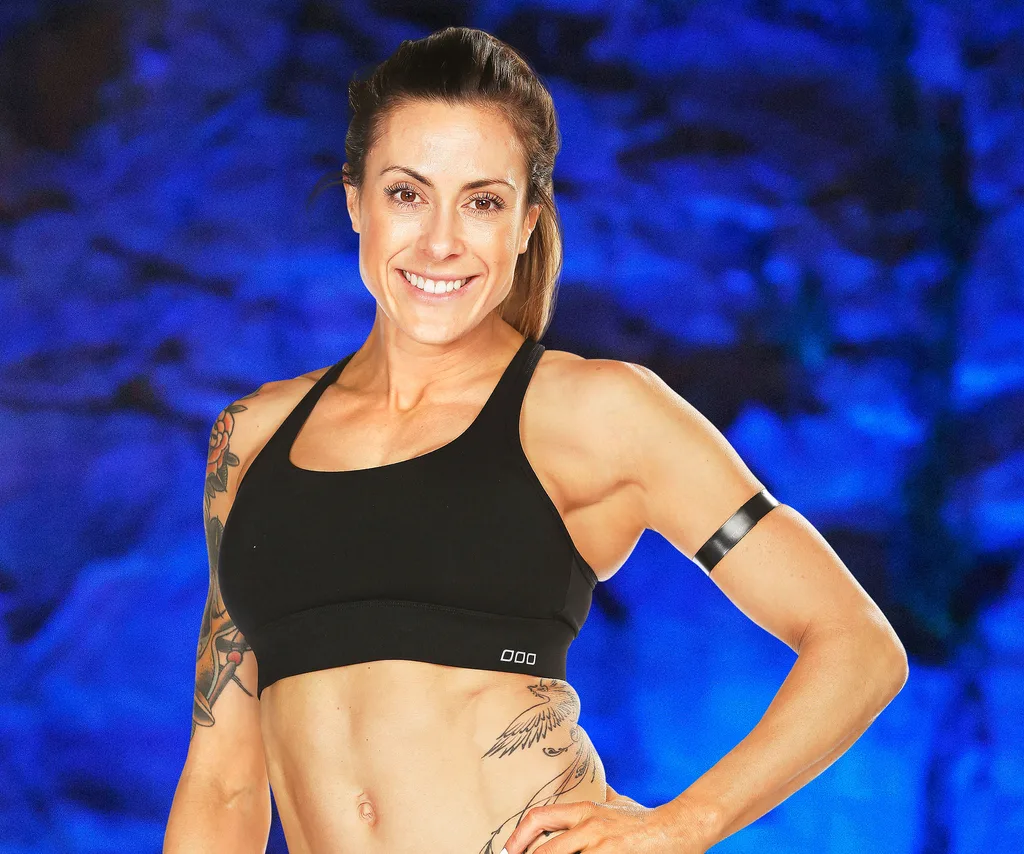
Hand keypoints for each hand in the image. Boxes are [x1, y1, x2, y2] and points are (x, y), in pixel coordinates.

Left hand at [498, 794, 711, 853]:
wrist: (677, 828)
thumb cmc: (646, 819)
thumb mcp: (619, 804)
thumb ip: (605, 798)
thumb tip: (599, 788)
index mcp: (584, 810)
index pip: (539, 817)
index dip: (519, 835)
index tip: (510, 849)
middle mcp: (587, 827)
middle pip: (543, 849)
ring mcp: (599, 846)